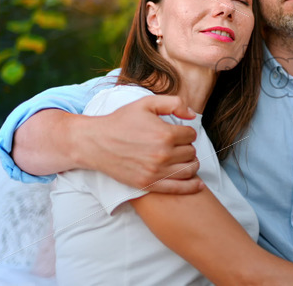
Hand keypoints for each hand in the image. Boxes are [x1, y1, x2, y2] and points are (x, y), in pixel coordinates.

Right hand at [78, 95, 204, 193]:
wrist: (95, 142)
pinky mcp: (148, 184)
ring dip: (190, 164)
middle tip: (177, 145)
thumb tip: (192, 115)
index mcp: (165, 134)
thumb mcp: (146, 104)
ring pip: (189, 170)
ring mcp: (156, 171)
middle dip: (187, 147)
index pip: (191, 135)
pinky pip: (178, 188)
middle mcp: (162, 154)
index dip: (186, 132)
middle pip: (191, 152)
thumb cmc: (120, 121)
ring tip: (182, 159)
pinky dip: (191, 186)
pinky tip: (197, 184)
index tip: (178, 133)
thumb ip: (174, 103)